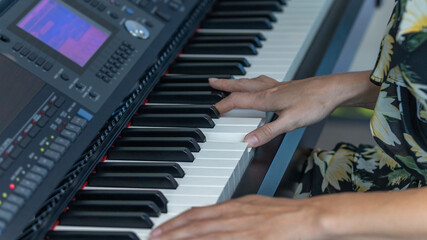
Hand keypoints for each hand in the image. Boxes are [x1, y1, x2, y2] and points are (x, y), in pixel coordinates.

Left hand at [149, 195, 327, 239]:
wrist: (306, 216)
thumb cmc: (283, 212)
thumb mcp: (253, 205)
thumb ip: (232, 212)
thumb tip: (215, 217)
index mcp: (232, 205)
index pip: (196, 212)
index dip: (176, 221)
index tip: (161, 229)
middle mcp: (232, 214)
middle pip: (194, 223)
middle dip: (170, 231)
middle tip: (152, 238)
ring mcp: (240, 228)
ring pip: (203, 234)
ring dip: (181, 239)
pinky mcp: (250, 238)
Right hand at [209, 75, 341, 146]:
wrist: (335, 90)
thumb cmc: (315, 103)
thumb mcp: (290, 122)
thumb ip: (268, 131)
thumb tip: (248, 141)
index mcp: (267, 98)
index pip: (238, 101)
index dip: (223, 106)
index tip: (212, 111)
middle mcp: (270, 90)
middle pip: (241, 85)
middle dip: (225, 85)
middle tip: (212, 82)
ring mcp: (278, 86)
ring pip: (252, 81)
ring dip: (238, 81)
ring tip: (231, 81)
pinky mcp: (287, 86)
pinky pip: (264, 81)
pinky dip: (254, 82)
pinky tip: (260, 85)